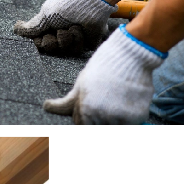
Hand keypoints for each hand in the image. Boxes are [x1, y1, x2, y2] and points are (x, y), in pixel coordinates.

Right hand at [13, 0, 115, 54]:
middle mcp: (60, 32)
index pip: (40, 42)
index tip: (44, 35)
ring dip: (67, 37)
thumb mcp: (45, 15)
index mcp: (50, 25)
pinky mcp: (86, 42)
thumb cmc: (66, 6)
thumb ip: (31, 26)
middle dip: (54, 40)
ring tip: (72, 27)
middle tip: (59, 31)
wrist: (89, 4)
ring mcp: (73, 38)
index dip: (41, 41)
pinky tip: (80, 29)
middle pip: (51, 48)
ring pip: (64, 50)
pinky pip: (78, 50)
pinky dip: (78, 38)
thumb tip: (16, 29)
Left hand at [42, 26, 165, 123]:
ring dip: (117, 118)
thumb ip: (68, 102)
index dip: (85, 117)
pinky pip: (132, 123)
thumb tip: (46, 107)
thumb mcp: (81, 83)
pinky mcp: (137, 117)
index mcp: (85, 109)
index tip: (92, 107)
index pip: (81, 125)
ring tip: (118, 97)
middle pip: (98, 128)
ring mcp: (120, 118)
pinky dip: (132, 115)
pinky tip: (129, 98)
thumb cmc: (102, 67)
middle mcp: (101, 116)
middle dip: (101, 119)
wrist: (129, 56)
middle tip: (107, 101)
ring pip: (115, 127)